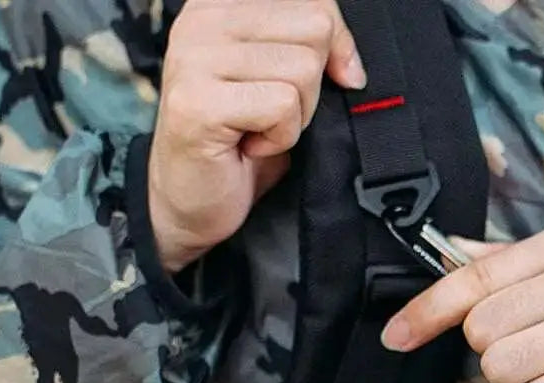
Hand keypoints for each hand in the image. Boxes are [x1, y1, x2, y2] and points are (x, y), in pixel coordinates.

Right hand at [149, 0, 365, 272]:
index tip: (330, 78)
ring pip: (302, 70)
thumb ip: (311, 53)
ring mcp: (196, 57)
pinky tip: (250, 145)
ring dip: (294, 117)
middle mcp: (203, 19)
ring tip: (258, 130)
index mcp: (222, 5)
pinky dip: (280, 138)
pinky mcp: (199, 101)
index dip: (335, 44)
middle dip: (312, 87)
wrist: (191, 201)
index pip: (312, 0)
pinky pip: (282, 106)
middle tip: (274, 114)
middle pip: (314, 30)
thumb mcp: (280, 83)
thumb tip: (352, 67)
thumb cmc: (236, 144)